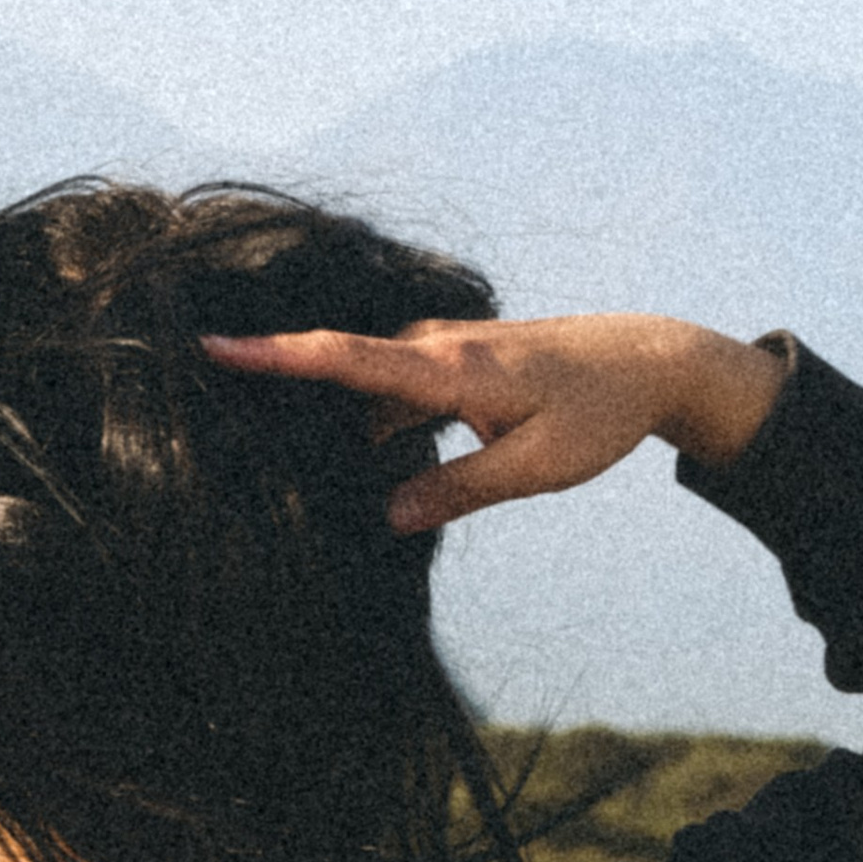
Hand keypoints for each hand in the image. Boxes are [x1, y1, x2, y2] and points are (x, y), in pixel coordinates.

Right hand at [203, 315, 787, 531]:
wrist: (650, 361)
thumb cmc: (601, 412)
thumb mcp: (536, 466)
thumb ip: (460, 490)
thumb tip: (389, 517)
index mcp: (452, 369)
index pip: (345, 356)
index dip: (275, 354)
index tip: (211, 343)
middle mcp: (438, 350)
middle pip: (343, 375)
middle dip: (289, 401)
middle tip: (237, 441)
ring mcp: (445, 353)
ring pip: (371, 394)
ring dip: (343, 429)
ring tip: (304, 472)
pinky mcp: (456, 365)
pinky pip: (395, 395)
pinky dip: (378, 428)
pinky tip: (370, 470)